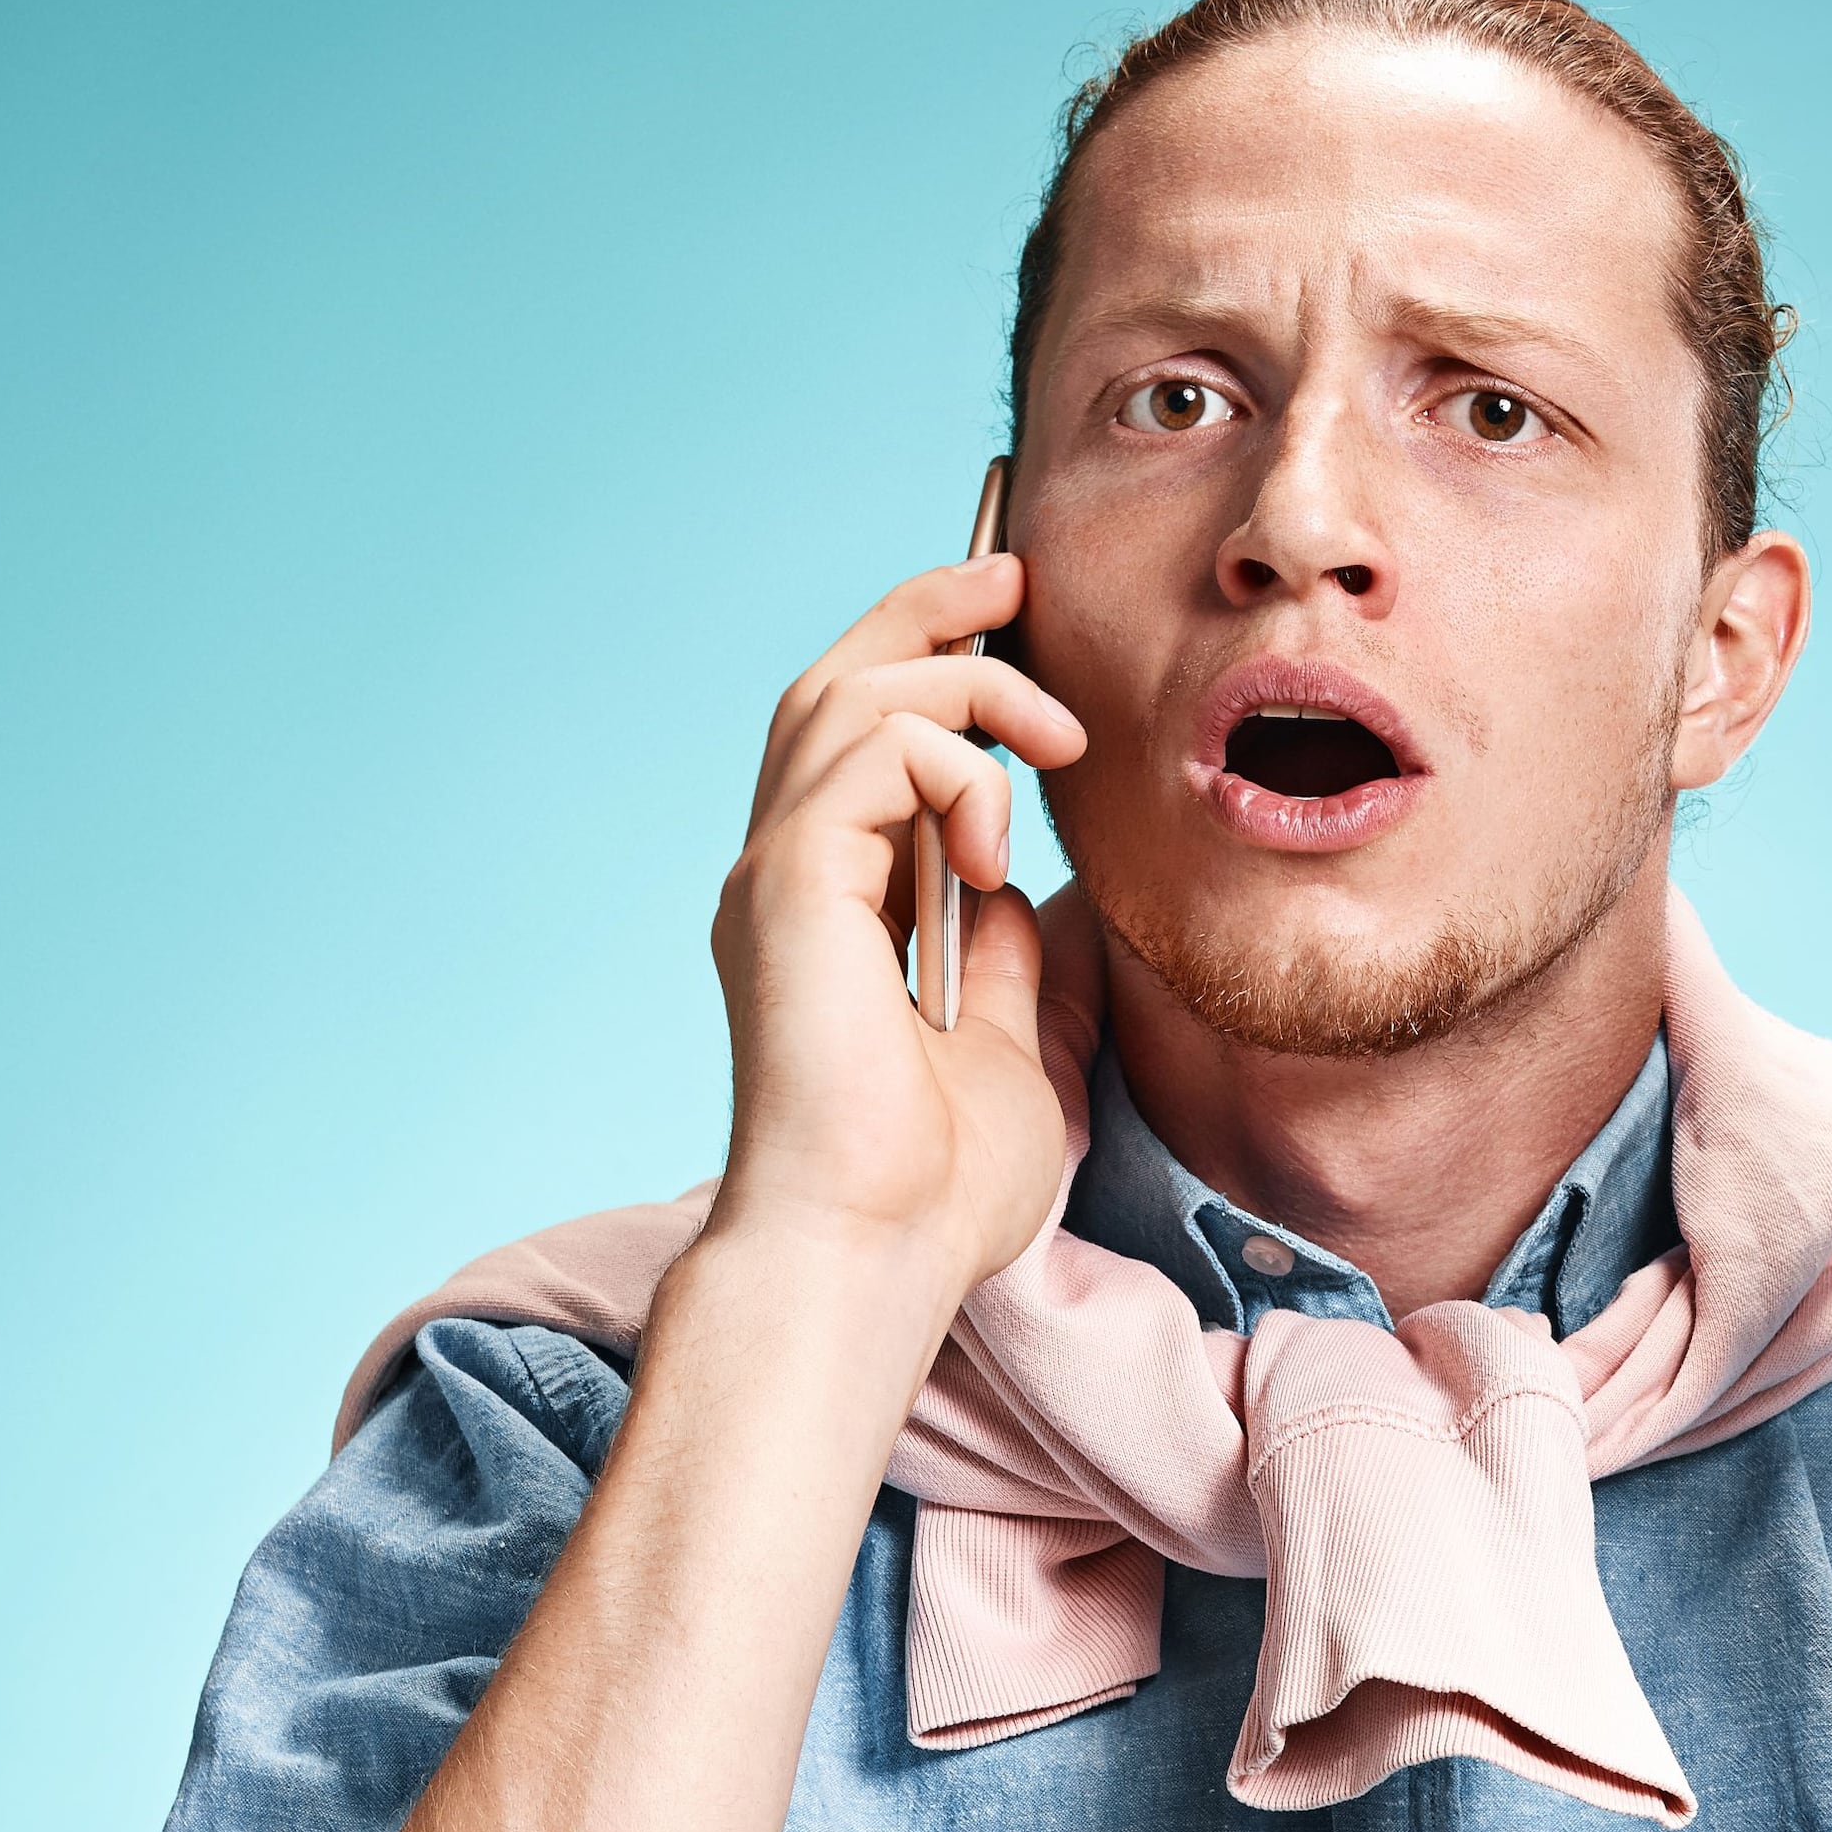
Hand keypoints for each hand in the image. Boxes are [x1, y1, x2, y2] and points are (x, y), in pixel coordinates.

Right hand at [702, 549, 1092, 1319]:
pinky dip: (953, 767)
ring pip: (846, 695)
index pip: (859, 745)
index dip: (928, 668)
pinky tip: (995, 852)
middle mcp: (785, 881)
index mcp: (827, 915)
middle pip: (833, 686)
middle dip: (925, 614)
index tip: (1014, 628)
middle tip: (1012, 576)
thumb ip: (1011, 962)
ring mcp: (777, 879)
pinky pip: (873, 750)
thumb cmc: (935, 1192)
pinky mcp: (790, 886)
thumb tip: (1039, 892)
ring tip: (1054, 737)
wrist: (873, 1255)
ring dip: (961, 684)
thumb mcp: (1012, 1051)